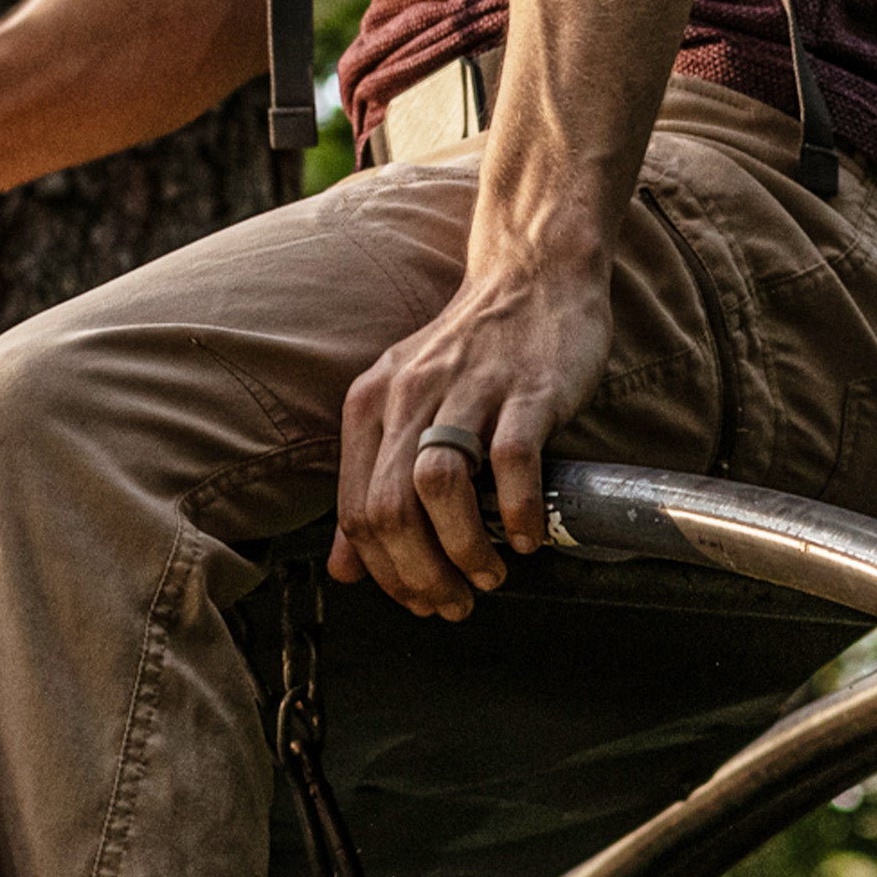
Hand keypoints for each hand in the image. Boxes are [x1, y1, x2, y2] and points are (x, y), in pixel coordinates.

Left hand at [328, 256, 612, 619]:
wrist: (533, 273)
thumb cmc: (472, 352)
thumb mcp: (404, 405)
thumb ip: (372, 482)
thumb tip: (343, 569)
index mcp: (372, 403)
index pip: (358, 511)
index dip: (385, 572)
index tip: (420, 600)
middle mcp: (410, 395)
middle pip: (391, 509)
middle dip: (420, 575)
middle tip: (454, 603)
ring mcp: (469, 389)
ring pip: (439, 487)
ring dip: (463, 549)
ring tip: (488, 574)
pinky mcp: (526, 388)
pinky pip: (511, 462)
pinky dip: (517, 511)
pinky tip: (527, 537)